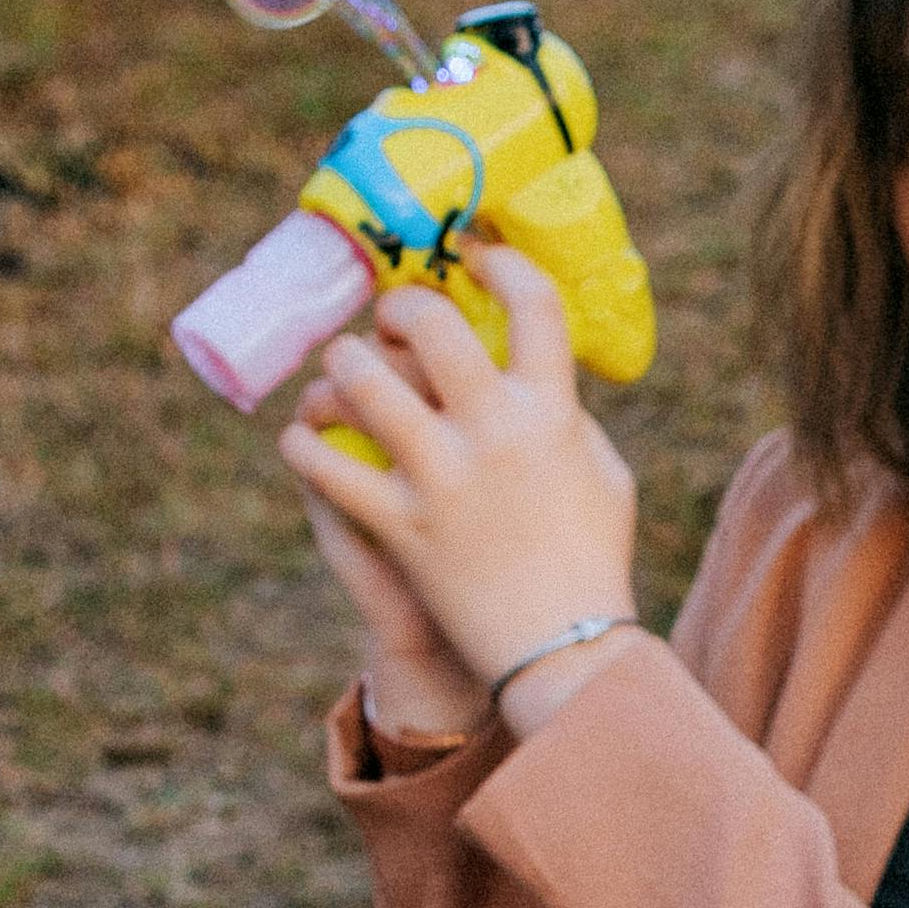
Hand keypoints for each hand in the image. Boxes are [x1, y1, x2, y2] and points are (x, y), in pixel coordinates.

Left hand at [282, 246, 644, 730]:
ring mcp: (442, 477)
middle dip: (399, 308)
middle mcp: (495, 430)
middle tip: (387, 321)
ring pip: (362, 382)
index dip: (500, 264)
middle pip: (431, 324)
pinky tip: (304, 438)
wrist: (563, 648)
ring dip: (342, 367)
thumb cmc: (591, 559)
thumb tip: (525, 373)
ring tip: (339, 373)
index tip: (474, 259)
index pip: (534, 303)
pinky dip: (304, 444)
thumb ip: (566, 415)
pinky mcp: (400, 524)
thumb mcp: (604, 472)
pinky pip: (326, 466)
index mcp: (554, 410)